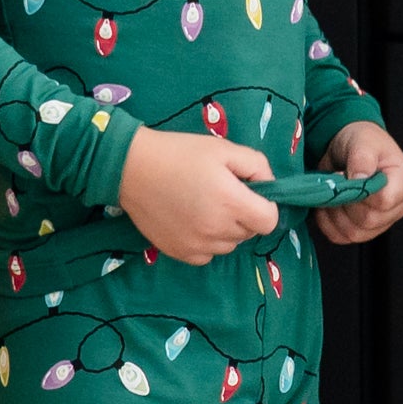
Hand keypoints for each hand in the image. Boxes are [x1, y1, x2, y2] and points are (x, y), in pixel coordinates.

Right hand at [118, 128, 279, 261]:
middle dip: (244, 214)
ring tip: (204, 205)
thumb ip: (257, 166)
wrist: (132, 168)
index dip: (265, 206)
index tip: (250, 194)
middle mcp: (217, 230)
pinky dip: (207, 241)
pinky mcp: (181, 253)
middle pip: (249, 232)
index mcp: (231, 202)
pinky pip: (208, 254)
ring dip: (225, 229)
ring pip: (230, 245)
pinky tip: (192, 220)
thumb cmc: (180, 154)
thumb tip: (269, 187)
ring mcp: (198, 245)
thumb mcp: (224, 149)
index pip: (270, 221)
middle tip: (221, 193)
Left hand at [315, 120, 402, 244]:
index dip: (361, 193)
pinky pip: (341, 237)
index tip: (348, 176)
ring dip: (333, 213)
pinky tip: (327, 204)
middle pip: (368, 220)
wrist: (350, 149)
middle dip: (344, 201)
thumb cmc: (362, 141)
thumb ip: (362, 157)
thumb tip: (359, 178)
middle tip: (336, 180)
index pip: (384, 200)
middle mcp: (396, 206)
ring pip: (354, 233)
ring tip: (331, 191)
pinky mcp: (362, 230)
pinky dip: (327, 223)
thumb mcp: (363, 140)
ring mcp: (380, 222)